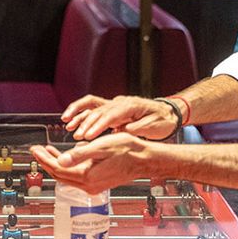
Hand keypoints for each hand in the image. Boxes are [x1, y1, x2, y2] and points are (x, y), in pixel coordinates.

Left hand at [31, 135, 161, 194]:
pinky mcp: (97, 183)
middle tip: (36, 150)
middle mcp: (89, 185)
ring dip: (55, 164)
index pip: (58, 169)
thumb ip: (79, 154)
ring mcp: (93, 186)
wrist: (144, 159)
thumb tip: (61, 160)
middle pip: (60, 175)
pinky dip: (67, 166)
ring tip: (46, 151)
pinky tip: (64, 157)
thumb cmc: (127, 150)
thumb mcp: (101, 147)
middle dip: (46, 162)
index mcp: (87, 176)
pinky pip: (76, 176)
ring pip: (67, 176)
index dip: (44, 159)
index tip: (35, 149)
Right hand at [62, 95, 177, 140]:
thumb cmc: (163, 121)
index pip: (110, 115)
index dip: (98, 125)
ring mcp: (115, 104)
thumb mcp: (154, 126)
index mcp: (130, 105)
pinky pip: (93, 109)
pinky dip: (82, 114)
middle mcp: (120, 102)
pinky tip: (72, 122)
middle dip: (86, 123)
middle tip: (77, 136)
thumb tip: (122, 130)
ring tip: (68, 125)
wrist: (169, 114)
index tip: (89, 136)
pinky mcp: (112, 109)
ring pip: (92, 106)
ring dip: (79, 115)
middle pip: (99, 110)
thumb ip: (137, 128)